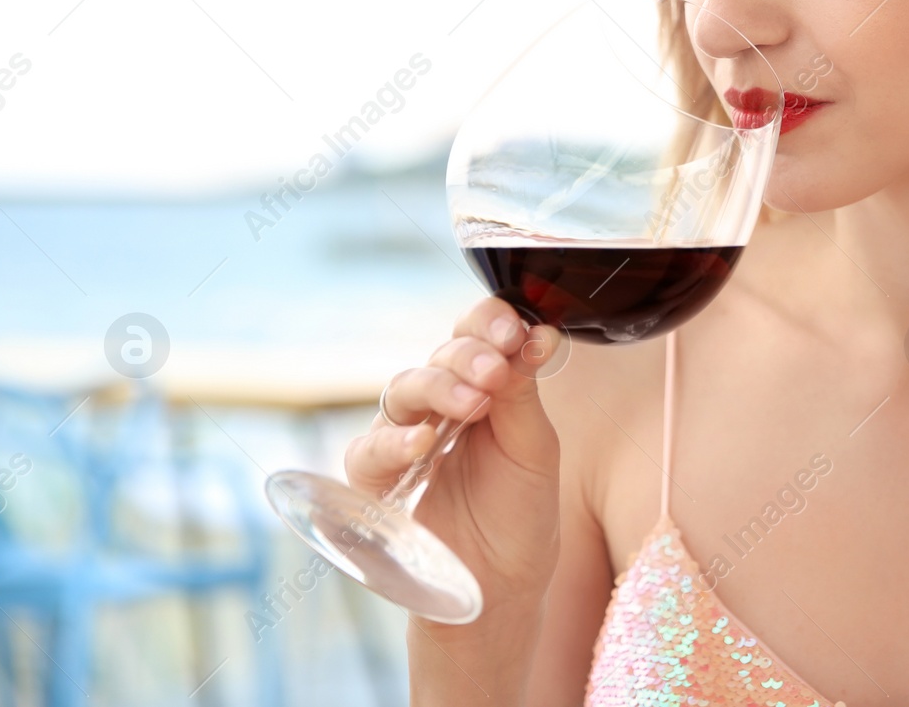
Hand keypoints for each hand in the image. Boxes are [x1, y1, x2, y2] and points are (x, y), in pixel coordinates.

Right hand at [343, 297, 564, 612]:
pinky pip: (371, 449)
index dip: (490, 322)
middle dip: (470, 355)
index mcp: (483, 386)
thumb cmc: (520, 511)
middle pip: (442, 356)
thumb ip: (525, 392)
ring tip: (474, 401)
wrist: (501, 586)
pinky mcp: (375, 479)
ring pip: (405, 389)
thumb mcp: (534, 448)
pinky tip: (424, 442)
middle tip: (496, 370)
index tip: (516, 330)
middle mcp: (440, 404)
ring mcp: (404, 437)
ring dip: (439, 387)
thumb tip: (536, 331)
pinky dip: (394, 441)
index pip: (477, 334)